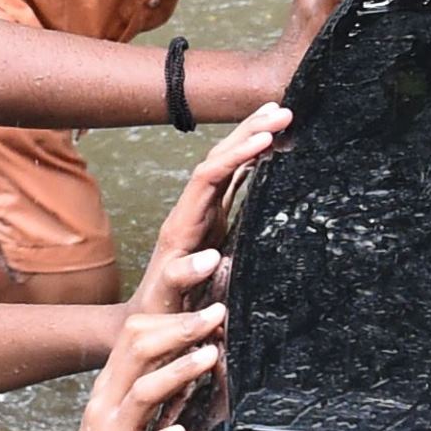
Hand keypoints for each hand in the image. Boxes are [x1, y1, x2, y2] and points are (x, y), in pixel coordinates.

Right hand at [38, 300, 228, 430]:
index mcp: (113, 386)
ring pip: (142, 392)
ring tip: (211, 356)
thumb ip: (159, 387)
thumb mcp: (130, 416)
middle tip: (218, 311)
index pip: (135, 332)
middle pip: (137, 349)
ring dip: (178, 371)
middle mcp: (108, 402)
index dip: (172, 312)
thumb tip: (204, 355)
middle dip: (180, 327)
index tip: (209, 298)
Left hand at [130, 106, 285, 317]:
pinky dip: (250, 161)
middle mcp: (191, 212)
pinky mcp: (212, 221)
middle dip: (246, 133)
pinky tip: (268, 148)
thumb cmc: (160, 311)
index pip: (208, 177)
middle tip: (282, 113)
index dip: (235, 156)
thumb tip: (208, 257)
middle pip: (216, 160)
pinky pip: (231, 183)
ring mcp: (201, 214)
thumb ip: (182, 277)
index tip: (264, 140)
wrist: (148, 317)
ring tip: (278, 116)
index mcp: (182, 225)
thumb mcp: (168, 298)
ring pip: (224, 166)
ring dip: (249, 138)